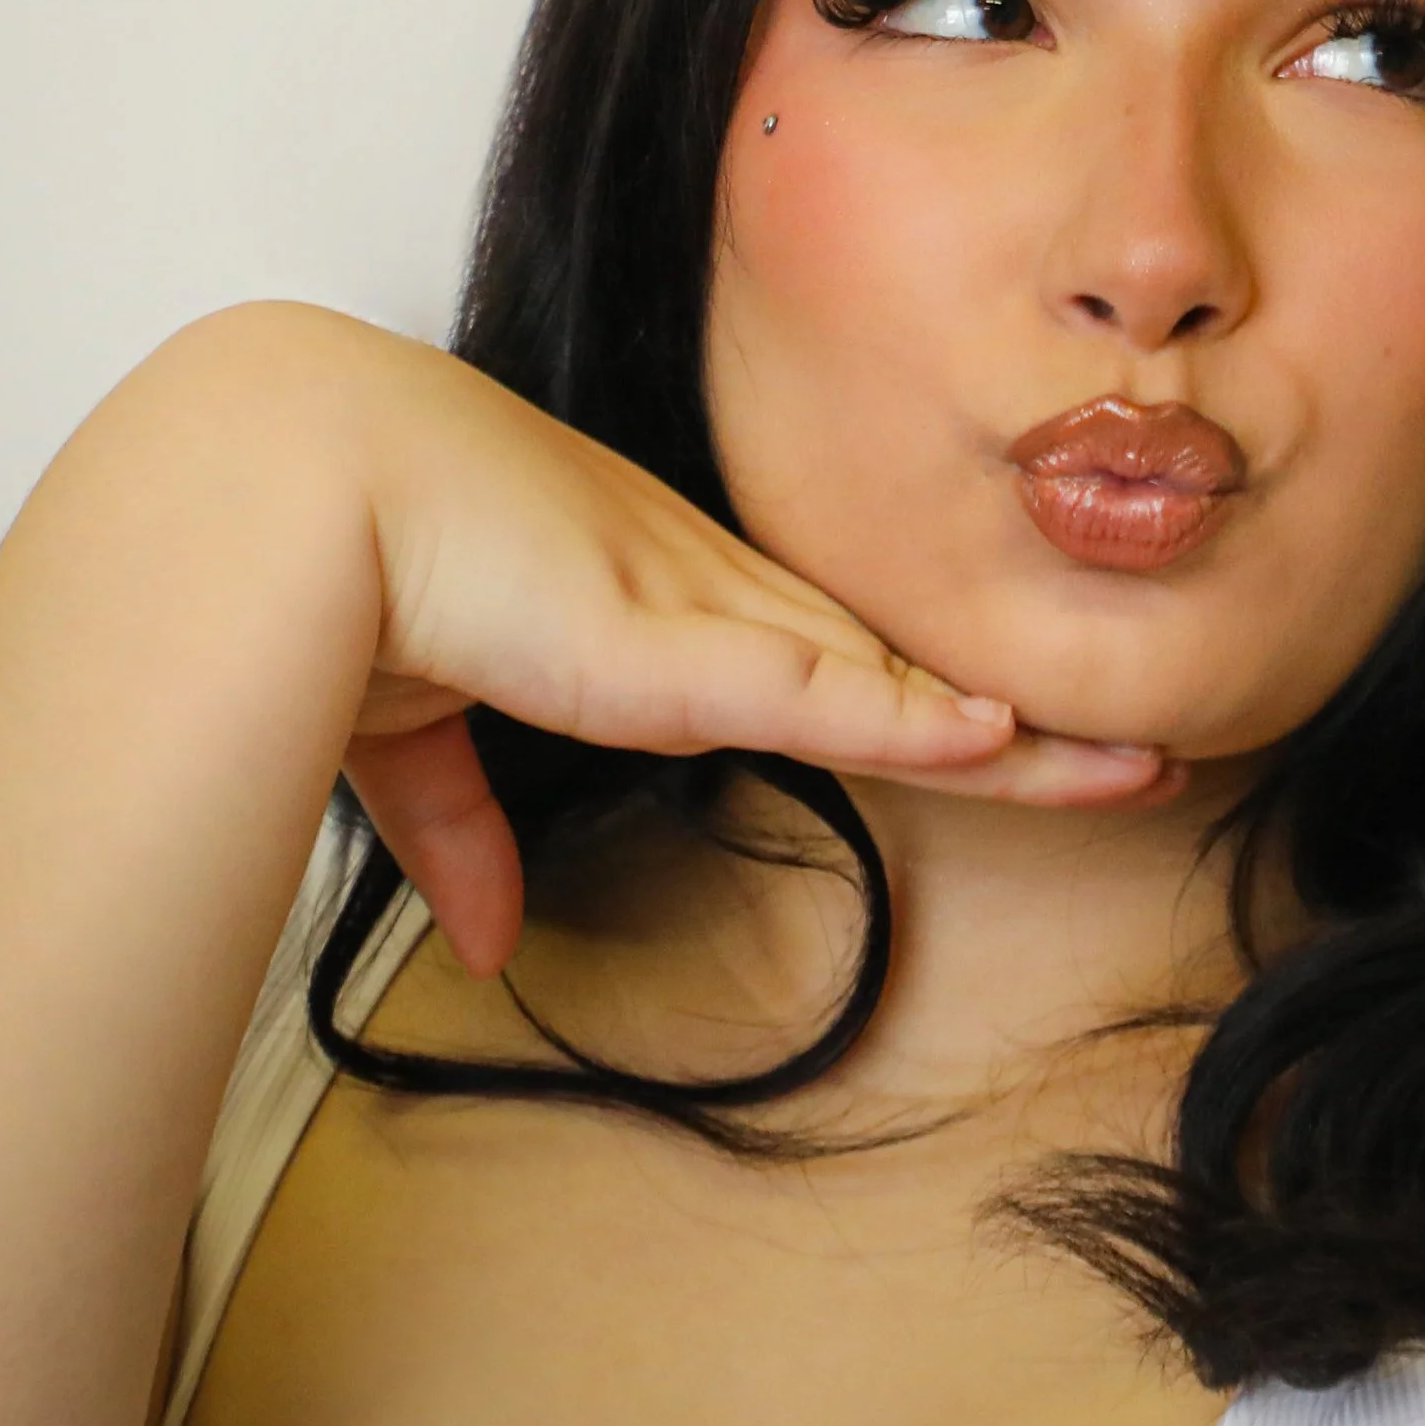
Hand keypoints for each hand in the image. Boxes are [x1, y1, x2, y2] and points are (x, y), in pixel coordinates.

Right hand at [279, 319, 1172, 976]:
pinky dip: (919, 720)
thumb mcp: (411, 728)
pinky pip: (825, 691)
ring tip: (1135, 767)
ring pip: (897, 681)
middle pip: (894, 668)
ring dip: (1020, 738)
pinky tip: (1009, 740)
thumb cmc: (338, 571)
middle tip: (1132, 750)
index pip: (817, 660)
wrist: (289, 490)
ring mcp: (695, 606)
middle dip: (1017, 721)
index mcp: (638, 595)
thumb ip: (458, 830)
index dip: (917, 699)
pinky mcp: (672, 640)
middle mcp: (693, 587)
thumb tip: (486, 935)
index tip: (999, 731)